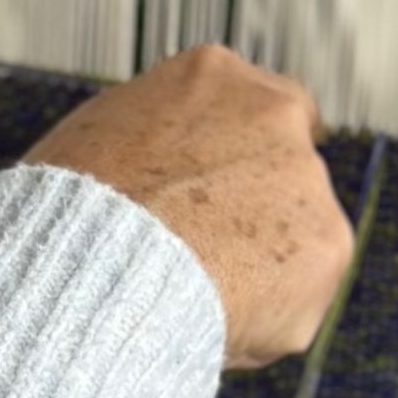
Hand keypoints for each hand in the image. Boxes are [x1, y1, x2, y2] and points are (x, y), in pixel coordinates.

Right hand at [25, 44, 353, 370]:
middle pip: (281, 171)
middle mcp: (272, 114)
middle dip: (253, 213)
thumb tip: (159, 176)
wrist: (94, 261)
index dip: (241, 156)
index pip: (256, 103)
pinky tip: (212, 321)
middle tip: (202, 254)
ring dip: (257, 269)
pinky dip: (263, 321)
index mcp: (212, 76)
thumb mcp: (99, 139)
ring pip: (293, 239)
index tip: (226, 192)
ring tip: (190, 295)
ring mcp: (307, 181)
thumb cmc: (70, 207)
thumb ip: (155, 144)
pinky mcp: (327, 249)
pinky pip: (295, 299)